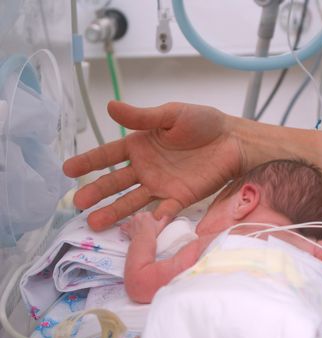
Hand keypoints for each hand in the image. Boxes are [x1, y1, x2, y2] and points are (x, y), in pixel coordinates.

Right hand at [63, 101, 242, 230]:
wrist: (233, 141)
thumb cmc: (203, 124)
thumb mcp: (171, 114)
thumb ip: (142, 116)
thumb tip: (110, 106)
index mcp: (141, 145)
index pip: (108, 154)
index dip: (88, 161)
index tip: (68, 169)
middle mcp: (146, 168)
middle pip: (115, 182)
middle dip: (96, 192)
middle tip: (77, 202)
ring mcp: (161, 185)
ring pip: (132, 201)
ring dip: (114, 211)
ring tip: (94, 222)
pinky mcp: (180, 198)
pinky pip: (164, 211)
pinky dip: (153, 219)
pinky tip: (140, 227)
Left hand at [120, 212, 168, 239]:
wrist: (144, 240)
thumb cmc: (152, 233)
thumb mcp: (162, 225)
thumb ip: (165, 218)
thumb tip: (168, 215)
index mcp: (146, 214)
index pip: (148, 214)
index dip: (150, 219)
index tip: (151, 224)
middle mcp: (138, 216)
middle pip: (140, 216)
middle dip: (142, 221)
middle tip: (146, 227)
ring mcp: (131, 222)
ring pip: (132, 221)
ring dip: (134, 224)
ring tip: (139, 230)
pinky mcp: (127, 228)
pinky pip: (124, 227)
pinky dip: (125, 228)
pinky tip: (127, 230)